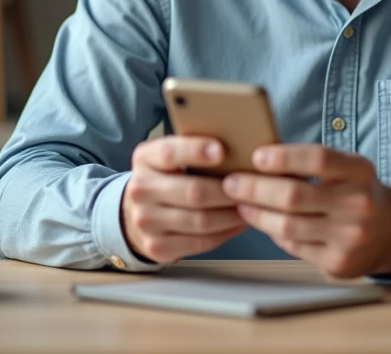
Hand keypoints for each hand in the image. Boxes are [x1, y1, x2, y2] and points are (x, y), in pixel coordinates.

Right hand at [121, 136, 247, 263]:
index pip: (169, 152)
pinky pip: (201, 242)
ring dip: (232, 214)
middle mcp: (140, 189)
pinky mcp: (157, 247)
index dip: (196, 150)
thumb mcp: (170, 156)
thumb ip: (193, 147)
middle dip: (228, 191)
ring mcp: (145, 221)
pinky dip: (225, 233)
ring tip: (251, 205)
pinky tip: (238, 223)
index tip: (222, 150)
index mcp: (145, 158)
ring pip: (200, 220)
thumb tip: (237, 143)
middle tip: (252, 187)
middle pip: (193, 191)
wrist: (138, 212)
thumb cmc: (168, 177)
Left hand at [222, 145, 390, 278]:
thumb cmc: (356, 191)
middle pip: (294, 196)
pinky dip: (273, 232)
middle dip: (255, 189)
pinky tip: (263, 221)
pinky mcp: (338, 262)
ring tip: (240, 203)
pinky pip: (293, 245)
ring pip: (288, 225)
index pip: (318, 158)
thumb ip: (312, 163)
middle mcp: (359, 204)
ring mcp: (350, 237)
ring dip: (256, 214)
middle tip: (231, 183)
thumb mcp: (347, 168)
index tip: (255, 156)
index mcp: (360, 171)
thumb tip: (258, 159)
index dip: (284, 157)